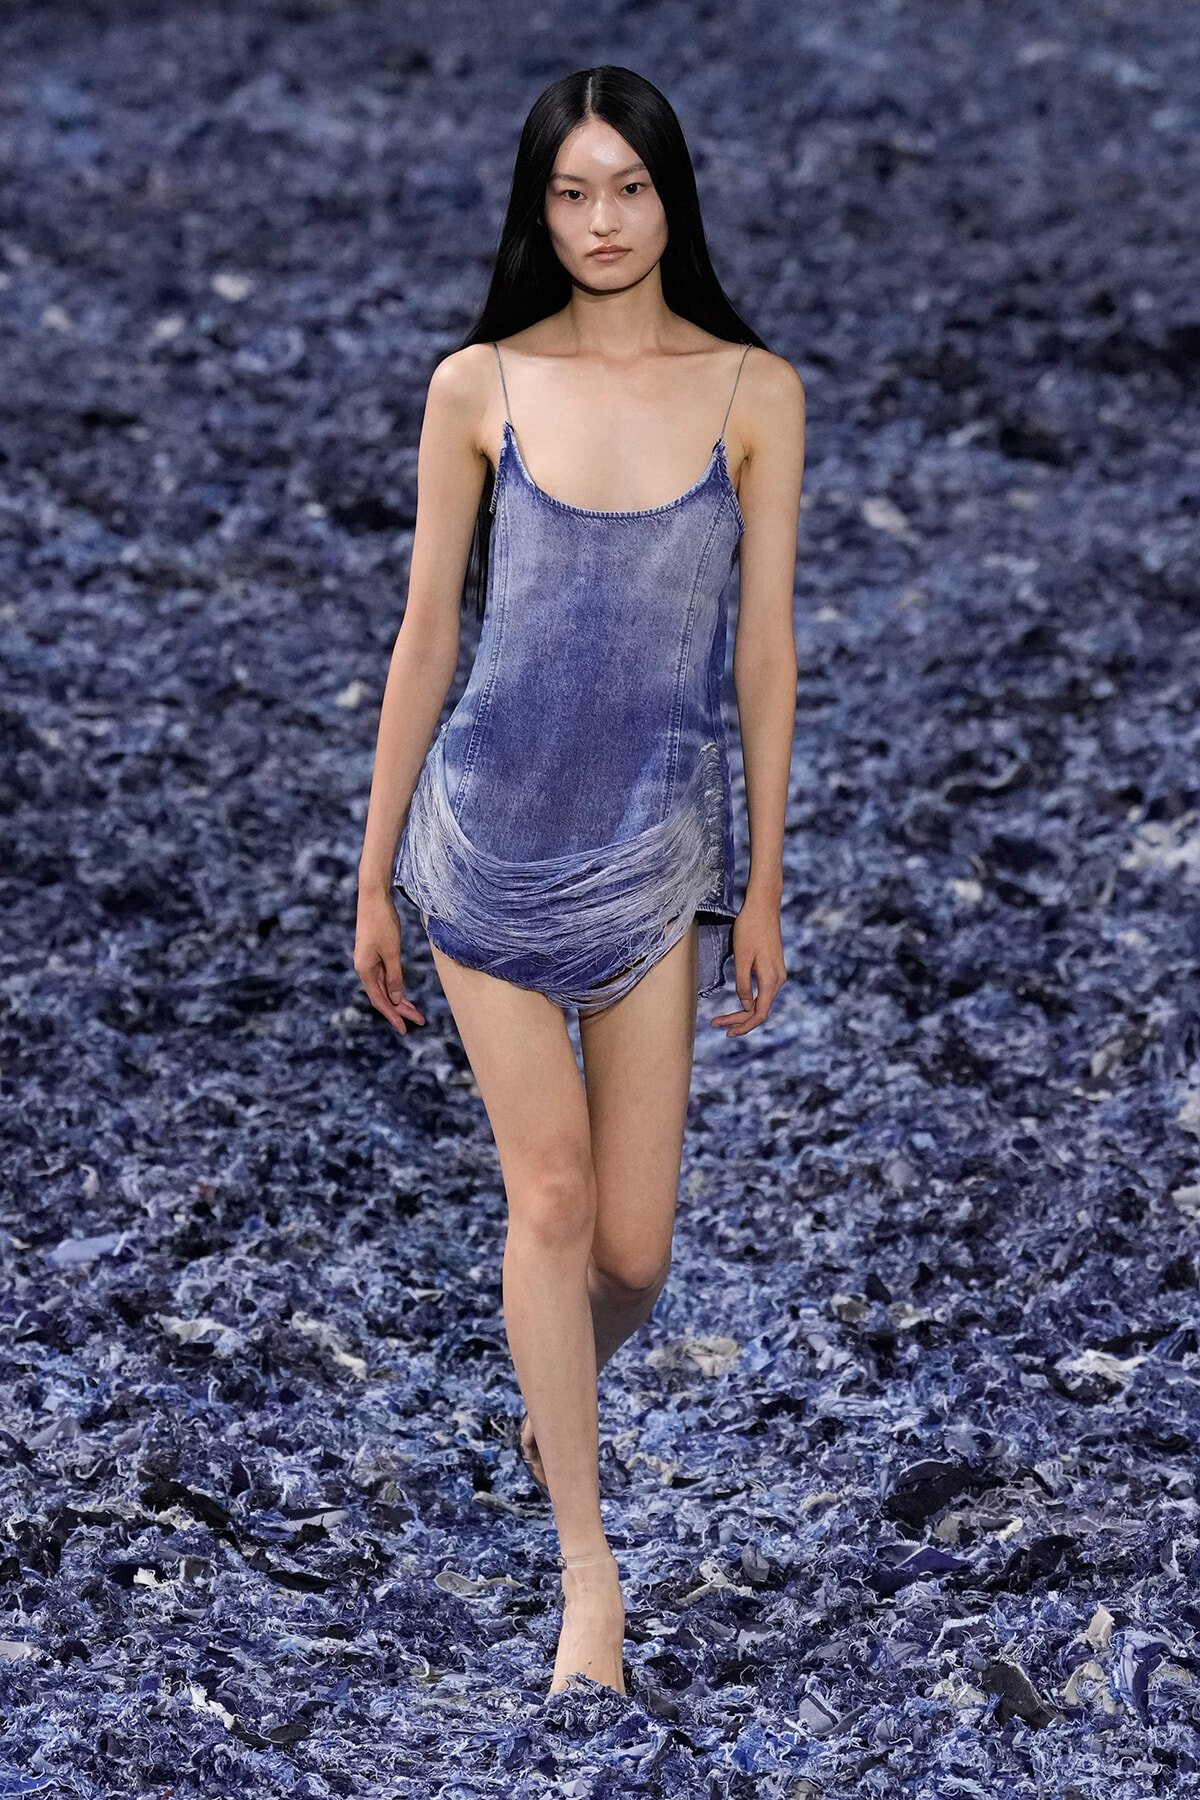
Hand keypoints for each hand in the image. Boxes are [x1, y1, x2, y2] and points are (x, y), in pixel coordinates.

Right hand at [354, 891, 425, 1034]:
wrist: (373, 898)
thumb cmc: (382, 922)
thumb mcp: (392, 952)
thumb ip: (395, 976)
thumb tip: (397, 999)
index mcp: (365, 970)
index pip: (380, 1000)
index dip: (393, 1016)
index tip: (405, 1029)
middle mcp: (364, 968)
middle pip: (383, 996)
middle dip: (400, 1010)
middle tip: (419, 1020)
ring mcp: (369, 962)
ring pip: (385, 987)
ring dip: (399, 1000)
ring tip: (416, 1012)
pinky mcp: (374, 954)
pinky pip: (385, 977)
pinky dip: (396, 986)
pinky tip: (404, 994)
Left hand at [709, 891, 787, 1036]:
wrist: (764, 905)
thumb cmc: (750, 928)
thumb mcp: (742, 957)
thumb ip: (743, 983)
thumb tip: (744, 1004)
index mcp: (771, 979)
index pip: (760, 1013)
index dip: (743, 1026)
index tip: (726, 1031)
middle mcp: (778, 979)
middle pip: (760, 1010)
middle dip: (739, 1021)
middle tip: (716, 1024)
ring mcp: (777, 973)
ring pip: (761, 1002)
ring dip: (743, 1012)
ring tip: (722, 1018)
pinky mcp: (773, 967)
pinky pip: (762, 991)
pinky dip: (749, 1001)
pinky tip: (737, 1003)